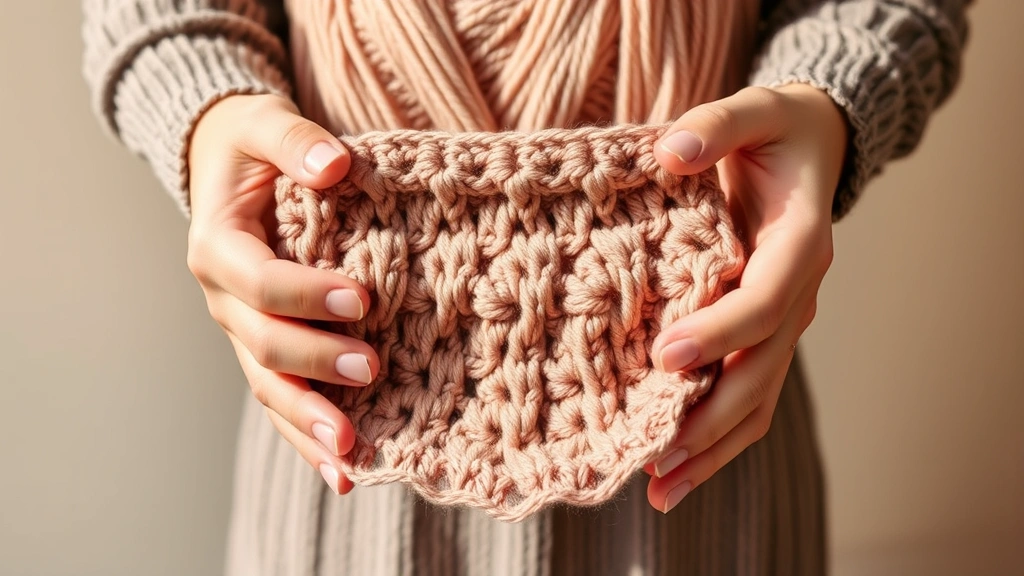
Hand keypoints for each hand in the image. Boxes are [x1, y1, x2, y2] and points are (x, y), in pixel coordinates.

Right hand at [187, 94, 380, 494]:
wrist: (229, 169)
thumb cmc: (251, 144)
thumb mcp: (264, 123)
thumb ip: (294, 140)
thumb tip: (336, 166)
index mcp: (218, 248)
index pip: (259, 283)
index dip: (306, 295)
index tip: (362, 298)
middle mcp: (224, 299)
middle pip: (263, 347)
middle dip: (316, 364)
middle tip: (371, 368)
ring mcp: (243, 331)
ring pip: (269, 388)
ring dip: (308, 424)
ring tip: (350, 457)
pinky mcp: (267, 346)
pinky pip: (283, 397)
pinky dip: (308, 434)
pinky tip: (343, 471)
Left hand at [644, 85, 846, 511]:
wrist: (812, 151)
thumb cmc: (775, 132)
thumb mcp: (754, 112)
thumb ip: (716, 125)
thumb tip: (670, 150)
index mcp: (799, 243)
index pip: (766, 299)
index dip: (722, 331)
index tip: (667, 355)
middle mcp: (798, 294)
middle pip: (762, 370)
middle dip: (711, 416)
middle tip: (657, 453)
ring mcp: (783, 323)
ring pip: (756, 400)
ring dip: (712, 448)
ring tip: (659, 487)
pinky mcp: (762, 337)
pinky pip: (746, 398)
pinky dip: (715, 439)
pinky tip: (673, 472)